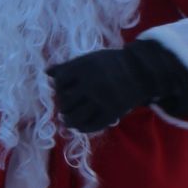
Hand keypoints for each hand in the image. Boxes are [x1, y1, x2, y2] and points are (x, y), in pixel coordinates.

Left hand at [47, 40, 187, 133]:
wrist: (141, 71)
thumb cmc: (110, 64)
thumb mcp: (89, 59)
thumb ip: (68, 66)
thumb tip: (47, 72)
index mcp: (84, 67)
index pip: (60, 82)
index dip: (60, 87)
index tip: (64, 88)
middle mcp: (91, 83)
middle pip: (65, 101)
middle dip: (64, 104)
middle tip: (67, 105)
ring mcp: (102, 99)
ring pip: (74, 117)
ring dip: (68, 120)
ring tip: (67, 119)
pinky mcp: (112, 112)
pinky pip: (91, 126)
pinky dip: (82, 128)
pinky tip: (79, 125)